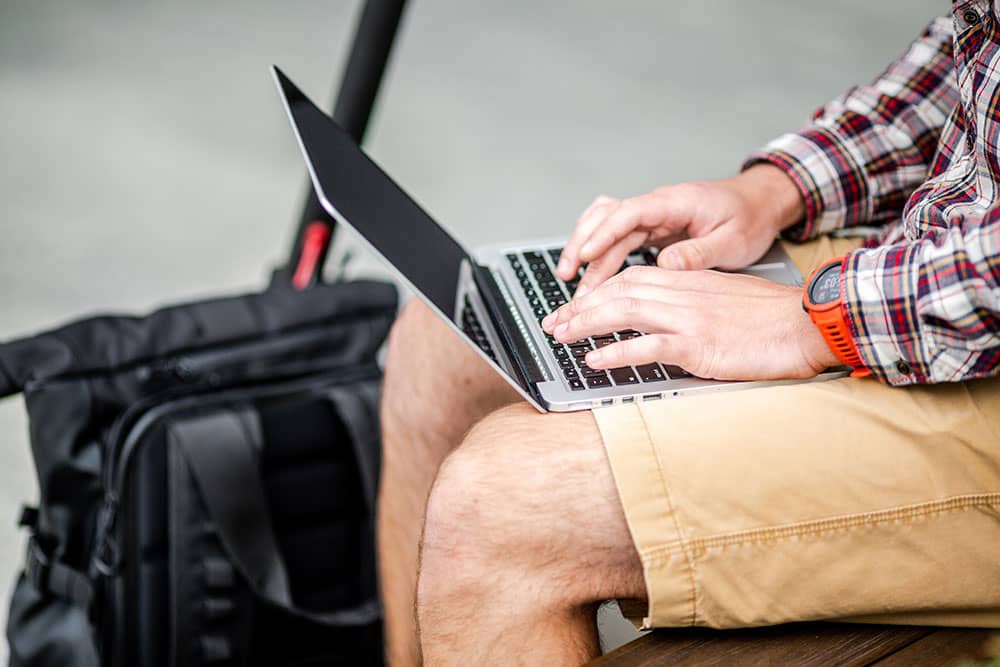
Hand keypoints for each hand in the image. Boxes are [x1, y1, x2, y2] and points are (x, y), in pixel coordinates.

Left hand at [541, 266, 838, 380]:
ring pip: (624, 313)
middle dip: (579, 307)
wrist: (806, 322)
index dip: (596, 292)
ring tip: (561, 337)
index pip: (629, 280)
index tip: (573, 306)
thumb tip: (664, 314)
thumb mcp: (724, 296)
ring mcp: (688, 317)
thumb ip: (691, 300)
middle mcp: (682, 293)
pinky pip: (648, 346)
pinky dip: (618, 353)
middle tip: (553, 323)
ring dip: (586, 325)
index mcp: (687, 280)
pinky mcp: (698, 344)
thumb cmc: (770, 315)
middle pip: (617, 293)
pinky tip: (596, 359)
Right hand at [556, 164, 804, 294]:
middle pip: (607, 218)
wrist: (761, 202)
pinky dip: (599, 248)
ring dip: (585, 246)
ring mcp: (653, 214)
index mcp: (675, 203)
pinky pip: (616, 232)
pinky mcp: (652, 225)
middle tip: (568, 276)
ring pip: (605, 223)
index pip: (629, 213)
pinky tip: (589, 267)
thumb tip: (666, 266)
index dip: (604, 234)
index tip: (586, 256)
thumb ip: (698, 253)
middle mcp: (658, 205)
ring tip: (570, 276)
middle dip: (583, 245)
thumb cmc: (750, 218)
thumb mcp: (733, 240)